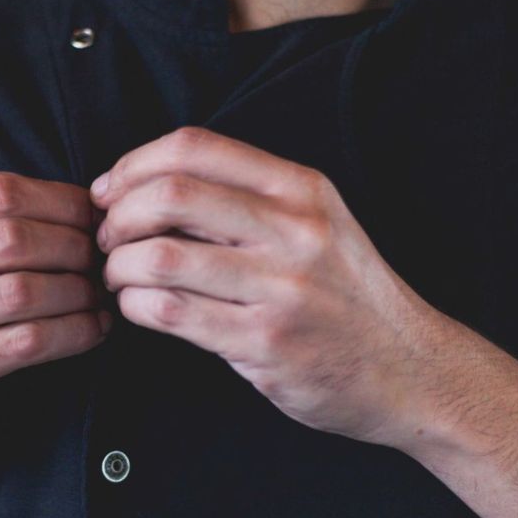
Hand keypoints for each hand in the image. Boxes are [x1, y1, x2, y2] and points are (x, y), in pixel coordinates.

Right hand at [0, 171, 110, 470]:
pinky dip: (72, 333)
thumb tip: (78, 206)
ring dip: (77, 292)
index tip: (94, 217)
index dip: (58, 201)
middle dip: (73, 247)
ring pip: (21, 291)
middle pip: (10, 238)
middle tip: (103, 261)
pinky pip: (25, 343)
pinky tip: (93, 330)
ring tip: (100, 296)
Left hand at [91, 126, 448, 446]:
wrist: (410, 369)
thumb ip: (249, 200)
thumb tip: (149, 186)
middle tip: (108, 240)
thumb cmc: (348, 297)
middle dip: (117, 216)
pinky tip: (139, 309)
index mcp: (301, 190)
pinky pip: (171, 312)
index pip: (195, 147)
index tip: (111, 191)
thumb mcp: (319, 224)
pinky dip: (135, 307)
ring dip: (119, 268)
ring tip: (120, 279)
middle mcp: (294, 230)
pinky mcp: (265, 342)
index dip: (134, 164)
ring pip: (160, 256)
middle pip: (170, 194)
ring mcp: (282, 288)